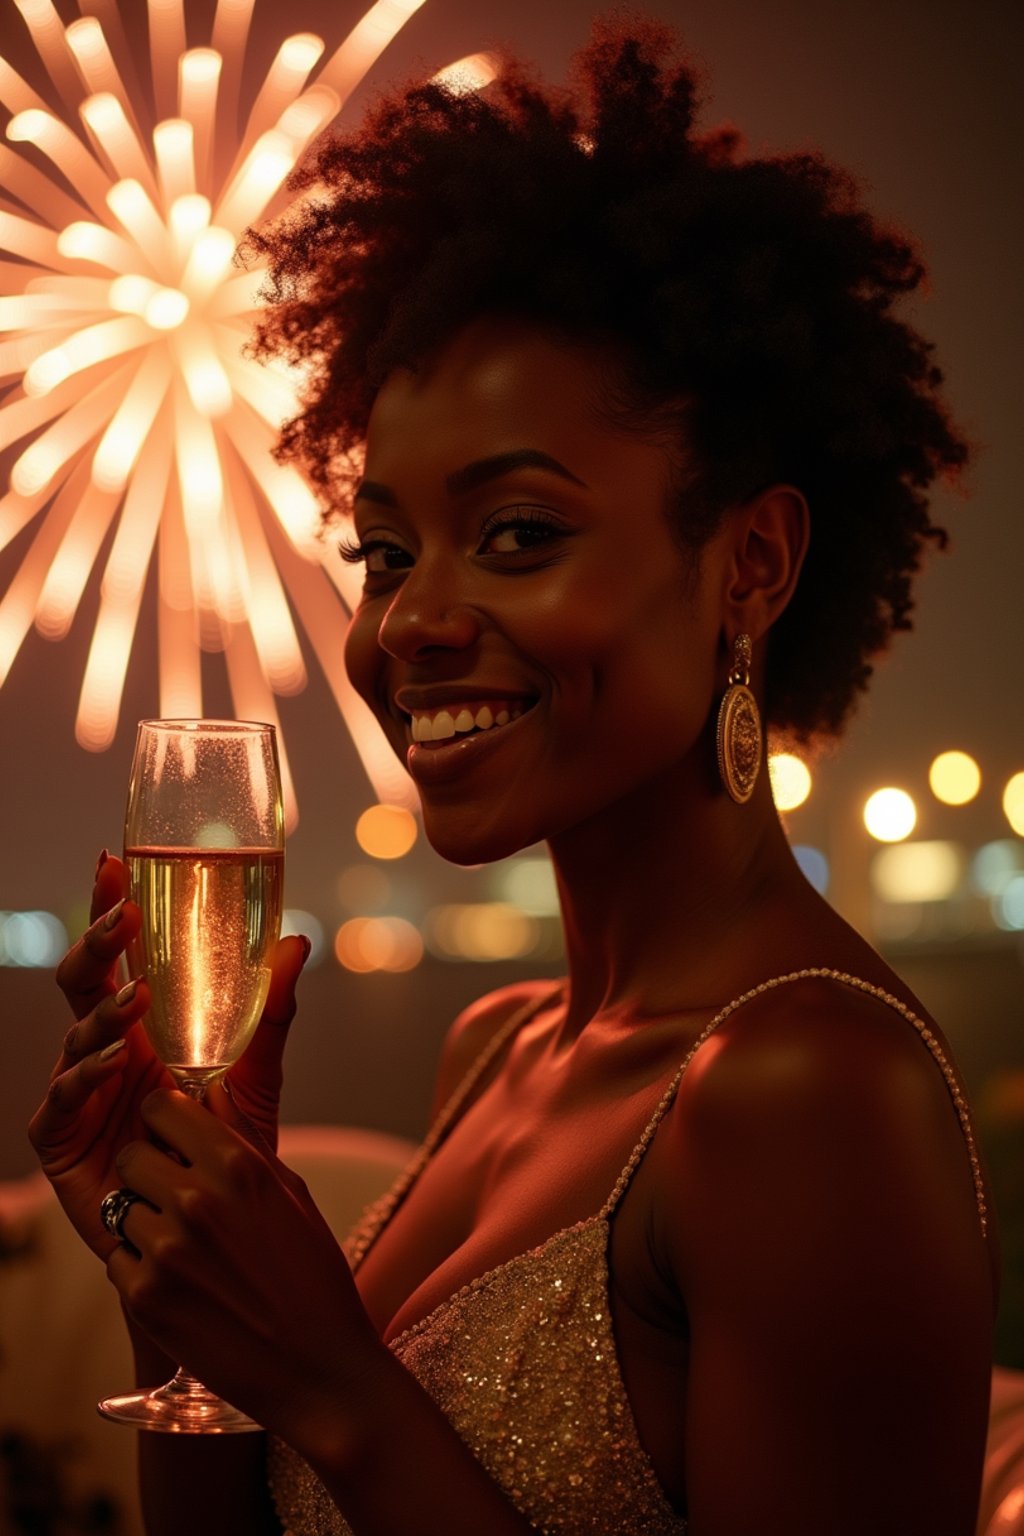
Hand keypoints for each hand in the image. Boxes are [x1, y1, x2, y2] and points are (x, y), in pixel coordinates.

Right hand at [28, 851, 307, 1259]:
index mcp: (142, 1028)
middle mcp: (103, 1053)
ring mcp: (79, 1094)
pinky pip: (61, 1101)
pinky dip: (86, 1075)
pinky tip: (116, 1062)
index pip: (117, 957)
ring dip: (103, 1011)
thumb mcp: (257, 1076)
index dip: (108, 911)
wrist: (219, 1233)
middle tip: (122, 915)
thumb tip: (297, 941)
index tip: (110, 862)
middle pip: (83, 983)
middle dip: (95, 943)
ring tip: (137, 997)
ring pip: (74, 1035)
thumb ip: (272, 1014)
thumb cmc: (230, 1150)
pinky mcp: (63, 1142)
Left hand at [106, 1086, 381, 1448]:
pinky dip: (140, 1268)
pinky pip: (118, 1259)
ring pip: (119, 1208)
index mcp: (237, 1166)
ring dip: (144, 1222)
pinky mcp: (146, 1298)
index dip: (165, 1120)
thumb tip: (213, 1092)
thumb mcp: (291, 1193)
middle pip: (131, 1154)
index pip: (162, 1107)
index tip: (174, 1136)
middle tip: (175, 1195)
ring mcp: (166, 1250)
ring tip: (186, 1248)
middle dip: (148, 1169)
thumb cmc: (313, 1274)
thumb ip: (244, 1139)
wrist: (317, 1368)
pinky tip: (181, 1284)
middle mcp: (196, 1200)